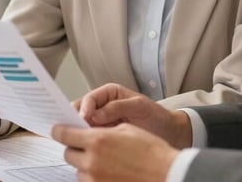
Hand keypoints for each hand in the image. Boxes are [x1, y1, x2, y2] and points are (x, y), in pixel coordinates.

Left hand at [52, 123, 177, 181]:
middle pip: (68, 154)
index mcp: (97, 141)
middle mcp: (92, 162)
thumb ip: (102, 128)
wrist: (167, 174)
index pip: (65, 134)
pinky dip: (93, 176)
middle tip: (87, 145)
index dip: (59, 130)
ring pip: (78, 170)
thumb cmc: (151, 151)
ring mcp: (95, 179)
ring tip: (104, 160)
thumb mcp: (126, 129)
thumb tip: (87, 130)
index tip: (57, 129)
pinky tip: (109, 171)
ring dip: (84, 163)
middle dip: (75, 147)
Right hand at [75, 83, 191, 148]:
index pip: (89, 99)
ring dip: (79, 132)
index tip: (83, 118)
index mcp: (109, 94)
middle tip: (73, 130)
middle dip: (75, 120)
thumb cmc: (156, 116)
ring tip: (78, 140)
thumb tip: (96, 114)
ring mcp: (101, 123)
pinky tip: (86, 148)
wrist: (167, 132)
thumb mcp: (140, 106)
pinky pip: (89, 139)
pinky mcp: (103, 137)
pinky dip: (86, 142)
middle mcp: (102, 107)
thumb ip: (118, 107)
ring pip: (82, 126)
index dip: (84, 108)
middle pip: (80, 111)